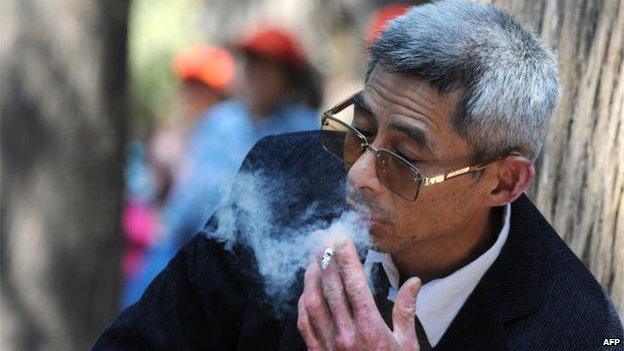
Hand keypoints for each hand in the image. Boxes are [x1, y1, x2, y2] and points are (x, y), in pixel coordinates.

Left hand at [297, 236, 421, 350]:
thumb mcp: (408, 346)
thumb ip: (407, 311)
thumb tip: (414, 282)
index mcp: (370, 328)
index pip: (353, 283)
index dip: (346, 257)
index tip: (342, 237)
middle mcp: (346, 334)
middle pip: (330, 287)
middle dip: (326, 258)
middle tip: (324, 237)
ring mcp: (329, 344)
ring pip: (313, 301)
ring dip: (311, 276)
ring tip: (313, 257)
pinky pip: (305, 324)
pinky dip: (303, 303)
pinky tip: (306, 290)